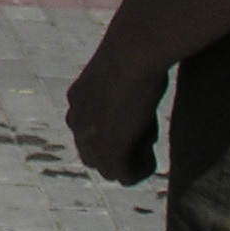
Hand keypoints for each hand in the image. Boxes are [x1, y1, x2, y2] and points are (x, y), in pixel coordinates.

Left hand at [66, 48, 165, 183]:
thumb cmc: (135, 56)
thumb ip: (118, 95)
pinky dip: (141, 171)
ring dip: (132, 163)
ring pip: (108, 171)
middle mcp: (77, 121)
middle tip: (144, 131)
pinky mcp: (108, 147)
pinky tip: (152, 154)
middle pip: (95, 158)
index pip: (89, 136)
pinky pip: (124, 177)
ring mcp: (90, 136)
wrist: (131, 53)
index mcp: (77, 102)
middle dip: (121, 153)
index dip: (117, 134)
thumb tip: (136, 113)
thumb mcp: (119, 76)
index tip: (136, 117)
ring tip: (147, 137)